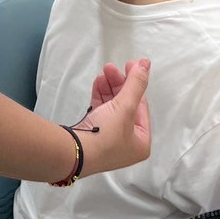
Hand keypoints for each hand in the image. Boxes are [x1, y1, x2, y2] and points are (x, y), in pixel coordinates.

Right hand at [77, 59, 152, 176]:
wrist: (73, 153)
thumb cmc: (104, 137)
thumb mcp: (125, 107)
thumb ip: (136, 84)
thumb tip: (146, 64)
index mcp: (141, 143)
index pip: (141, 107)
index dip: (136, 84)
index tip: (130, 66)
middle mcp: (127, 144)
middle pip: (127, 106)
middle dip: (119, 84)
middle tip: (111, 68)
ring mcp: (109, 140)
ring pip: (113, 108)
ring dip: (109, 89)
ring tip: (103, 73)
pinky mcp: (94, 136)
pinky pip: (101, 113)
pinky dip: (100, 97)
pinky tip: (97, 84)